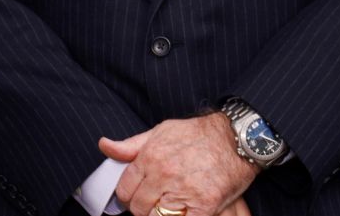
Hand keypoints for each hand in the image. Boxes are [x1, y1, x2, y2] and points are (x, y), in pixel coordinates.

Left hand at [100, 112, 257, 215]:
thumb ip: (131, 145)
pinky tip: (181, 212)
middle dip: (142, 208)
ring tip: (166, 209)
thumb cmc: (197, 134)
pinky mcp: (204, 205)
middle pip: (138, 207)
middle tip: (152, 204)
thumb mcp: (160, 131)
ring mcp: (183, 191)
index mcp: (150, 157)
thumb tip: (104, 146)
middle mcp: (163, 175)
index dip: (127, 196)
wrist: (234, 138)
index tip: (134, 197)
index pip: (124, 189)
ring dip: (158, 215)